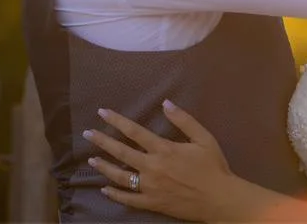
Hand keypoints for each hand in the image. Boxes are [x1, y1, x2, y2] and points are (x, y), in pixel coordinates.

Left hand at [82, 101, 232, 221]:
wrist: (219, 199)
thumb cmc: (213, 166)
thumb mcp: (204, 138)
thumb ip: (184, 120)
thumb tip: (166, 103)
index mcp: (164, 149)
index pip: (135, 132)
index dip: (117, 121)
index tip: (102, 113)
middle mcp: (152, 167)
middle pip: (122, 152)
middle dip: (102, 141)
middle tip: (87, 134)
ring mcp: (149, 187)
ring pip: (120, 176)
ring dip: (104, 166)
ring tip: (91, 159)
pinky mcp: (151, 203)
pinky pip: (128, 199)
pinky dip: (114, 194)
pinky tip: (105, 189)